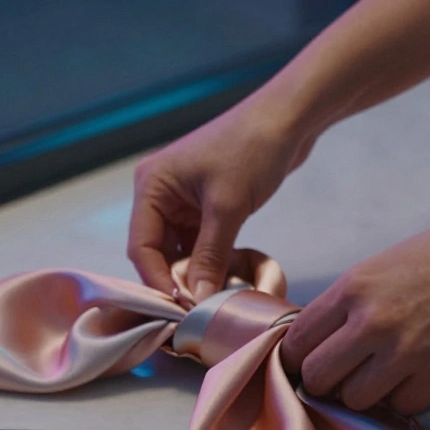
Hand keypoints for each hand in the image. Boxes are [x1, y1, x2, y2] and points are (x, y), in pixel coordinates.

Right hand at [127, 92, 314, 299]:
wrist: (289, 118)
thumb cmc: (252, 149)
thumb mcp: (228, 207)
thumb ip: (210, 256)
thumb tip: (196, 301)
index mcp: (151, 186)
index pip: (141, 247)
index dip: (158, 281)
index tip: (179, 311)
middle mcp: (159, 193)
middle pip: (158, 252)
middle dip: (178, 280)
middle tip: (199, 311)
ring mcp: (183, 199)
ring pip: (181, 251)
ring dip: (196, 274)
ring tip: (215, 300)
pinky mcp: (205, 205)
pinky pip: (200, 243)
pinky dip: (211, 262)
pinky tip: (226, 279)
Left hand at [279, 206, 429, 414]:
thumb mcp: (388, 264)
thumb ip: (352, 302)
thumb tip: (323, 339)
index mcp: (354, 287)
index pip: (297, 341)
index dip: (298, 357)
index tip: (310, 361)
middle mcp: (372, 322)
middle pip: (318, 378)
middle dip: (325, 382)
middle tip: (344, 375)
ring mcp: (406, 352)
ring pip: (355, 400)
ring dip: (365, 394)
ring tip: (385, 375)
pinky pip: (400, 407)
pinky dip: (403, 399)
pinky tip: (417, 377)